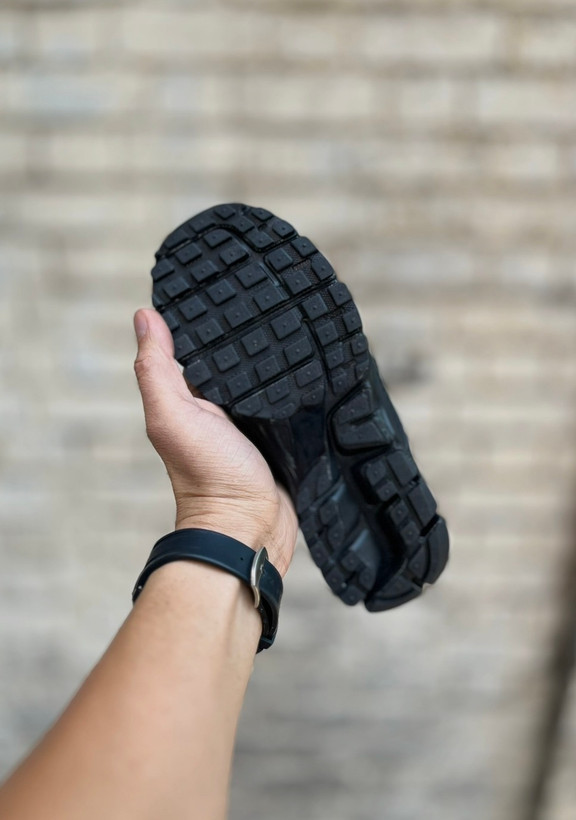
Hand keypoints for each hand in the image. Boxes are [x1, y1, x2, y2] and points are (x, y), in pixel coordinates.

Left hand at [133, 308, 297, 576]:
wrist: (253, 528)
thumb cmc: (208, 478)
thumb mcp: (173, 418)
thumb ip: (156, 371)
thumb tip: (144, 315)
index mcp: (189, 397)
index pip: (193, 345)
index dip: (202, 315)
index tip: (220, 277)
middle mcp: (219, 406)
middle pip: (232, 357)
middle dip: (248, 328)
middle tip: (271, 288)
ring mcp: (252, 421)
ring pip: (264, 376)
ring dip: (276, 353)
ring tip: (297, 312)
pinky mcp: (281, 434)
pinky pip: (287, 398)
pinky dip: (294, 381)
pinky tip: (311, 360)